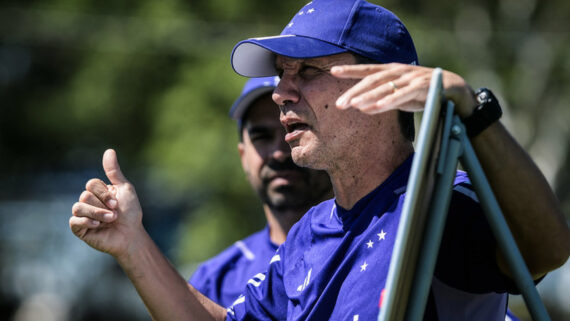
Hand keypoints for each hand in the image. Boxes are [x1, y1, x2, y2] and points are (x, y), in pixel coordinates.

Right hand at [70, 149, 143, 257]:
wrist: (131, 235)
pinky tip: (98, 225)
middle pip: (85, 195)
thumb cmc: (130, 213)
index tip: (117, 203)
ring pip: (79, 207)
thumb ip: (114, 171)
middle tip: (115, 213)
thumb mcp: (124, 189)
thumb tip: (109, 150)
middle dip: (102, 205)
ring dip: (98, 213)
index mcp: (97, 192)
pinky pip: (74, 221)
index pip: (91, 184)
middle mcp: (88, 202)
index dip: (104, 193)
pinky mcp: (80, 229)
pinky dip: (86, 222)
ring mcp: (83, 215)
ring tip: (111, 220)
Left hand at [331, 63, 476, 116]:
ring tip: (353, 106)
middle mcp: (400, 71)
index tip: (332, 71)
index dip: (351, 70)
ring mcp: (411, 77)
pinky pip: (403, 94)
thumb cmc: (425, 94)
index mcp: (393, 72)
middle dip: (354, 91)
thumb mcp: (400, 97)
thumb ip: (382, 100)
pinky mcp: (423, 86)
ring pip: (385, 87)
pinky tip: (376, 107)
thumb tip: (361, 107)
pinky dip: (389, 101)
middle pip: (372, 80)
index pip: (368, 71)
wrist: (457, 93)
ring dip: (368, 96)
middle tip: (339, 104)